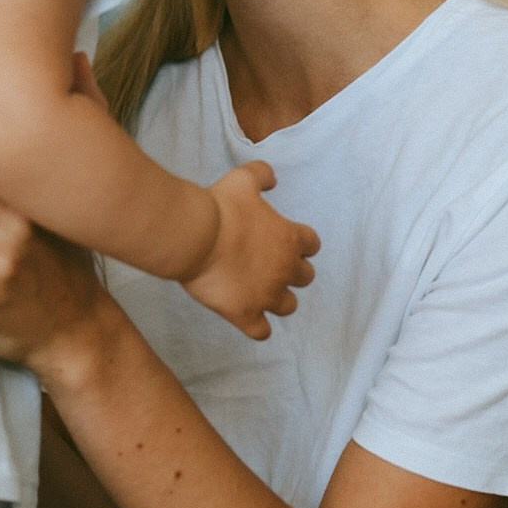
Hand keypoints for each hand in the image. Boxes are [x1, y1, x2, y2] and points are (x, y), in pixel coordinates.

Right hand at [182, 162, 318, 338]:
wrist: (195, 237)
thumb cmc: (221, 207)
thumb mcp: (243, 180)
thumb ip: (262, 175)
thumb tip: (272, 178)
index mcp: (290, 239)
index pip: (312, 245)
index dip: (300, 244)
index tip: (285, 242)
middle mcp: (285, 270)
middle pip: (305, 277)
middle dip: (291, 272)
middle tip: (270, 266)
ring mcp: (267, 295)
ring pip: (288, 306)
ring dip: (278, 299)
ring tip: (260, 293)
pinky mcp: (246, 314)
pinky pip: (262, 332)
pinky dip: (257, 327)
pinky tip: (248, 318)